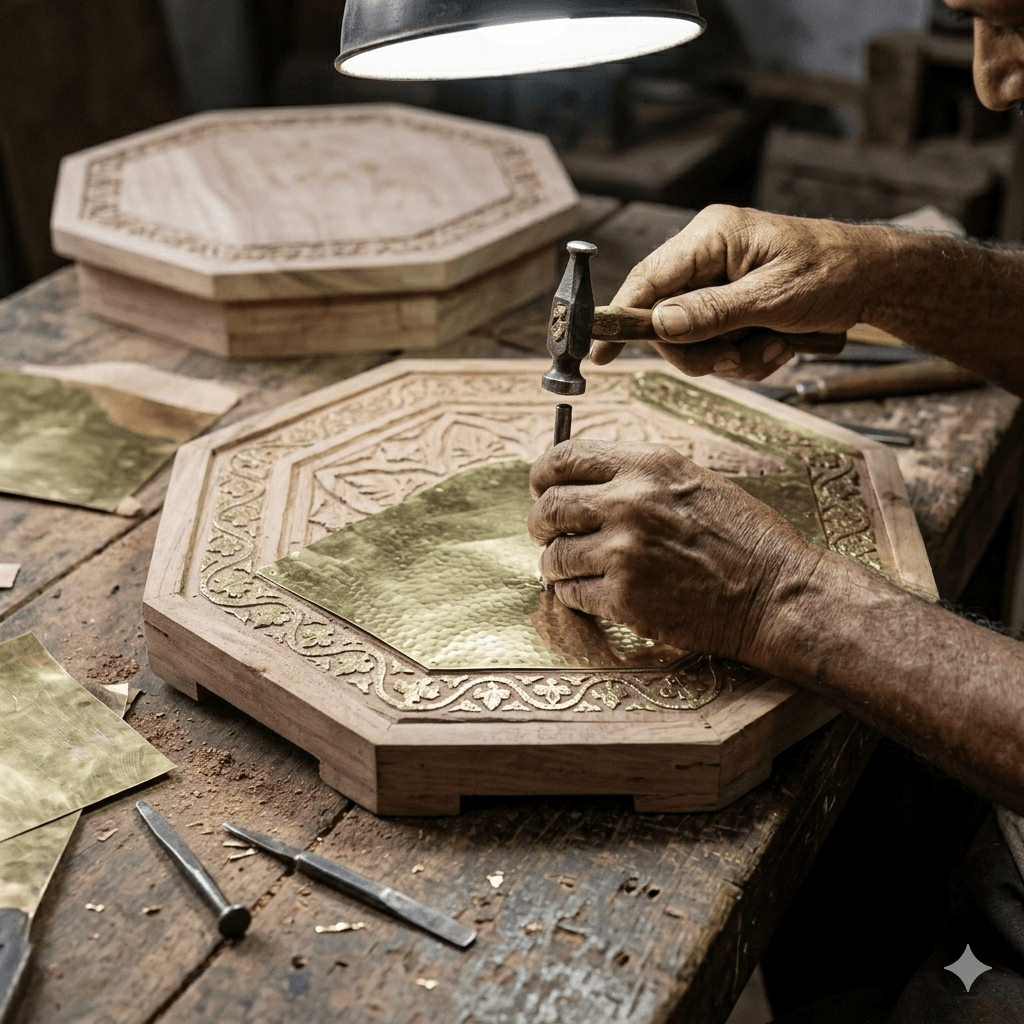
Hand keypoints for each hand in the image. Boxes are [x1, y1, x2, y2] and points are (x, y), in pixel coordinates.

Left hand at [528, 438, 823, 664]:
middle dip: (540, 522)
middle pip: (548, 507)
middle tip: (547, 532)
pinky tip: (593, 592)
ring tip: (573, 568)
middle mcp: (628, 502)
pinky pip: (571, 594)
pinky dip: (574, 595)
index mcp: (646, 466)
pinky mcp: (624, 597)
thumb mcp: (691, 479)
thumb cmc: (742, 537)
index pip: (564, 457)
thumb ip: (635, 475)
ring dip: (556, 564)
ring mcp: (623, 552)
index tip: (540, 486)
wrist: (775, 592)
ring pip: (554, 555)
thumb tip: (582, 480)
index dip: (542, 474)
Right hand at [592, 205, 888, 380]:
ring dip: (732, 356)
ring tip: (773, 347)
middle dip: (700, 349)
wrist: (876, 281)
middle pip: (666, 320)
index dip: (621, 316)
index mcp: (712, 237)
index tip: (600, 352)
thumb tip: (660, 323)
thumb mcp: (774, 297)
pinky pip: (718, 346)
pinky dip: (747, 356)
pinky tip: (778, 345)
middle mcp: (708, 258)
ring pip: (694, 341)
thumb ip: (714, 312)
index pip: (648, 279)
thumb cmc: (834, 272)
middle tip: (733, 356)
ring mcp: (719, 284)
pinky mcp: (732, 307)